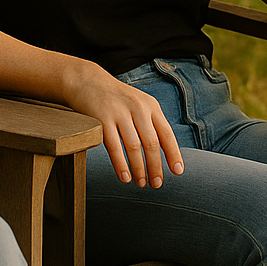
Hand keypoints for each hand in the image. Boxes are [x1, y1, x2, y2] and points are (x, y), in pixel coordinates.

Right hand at [65, 64, 184, 187]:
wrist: (88, 81)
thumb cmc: (117, 100)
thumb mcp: (138, 105)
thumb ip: (150, 124)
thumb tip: (164, 154)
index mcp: (150, 106)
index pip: (166, 133)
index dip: (173, 154)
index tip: (178, 172)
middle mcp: (138, 108)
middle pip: (151, 143)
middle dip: (155, 166)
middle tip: (156, 184)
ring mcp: (119, 112)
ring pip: (134, 146)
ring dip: (139, 168)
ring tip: (141, 183)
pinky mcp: (102, 119)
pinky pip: (113, 146)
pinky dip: (120, 164)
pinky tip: (124, 177)